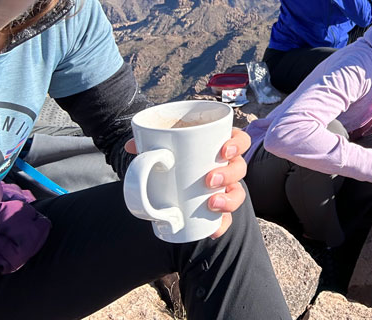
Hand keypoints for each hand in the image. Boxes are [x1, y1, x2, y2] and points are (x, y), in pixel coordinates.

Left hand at [127, 130, 252, 238]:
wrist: (166, 178)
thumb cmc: (172, 154)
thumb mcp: (162, 146)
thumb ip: (148, 144)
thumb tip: (131, 146)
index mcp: (218, 145)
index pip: (239, 140)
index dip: (237, 144)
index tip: (224, 150)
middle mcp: (226, 166)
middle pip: (239, 167)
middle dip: (229, 174)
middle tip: (209, 180)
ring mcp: (224, 187)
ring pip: (237, 192)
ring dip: (229, 199)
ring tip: (211, 204)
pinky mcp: (217, 207)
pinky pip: (226, 218)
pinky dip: (221, 224)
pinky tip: (213, 230)